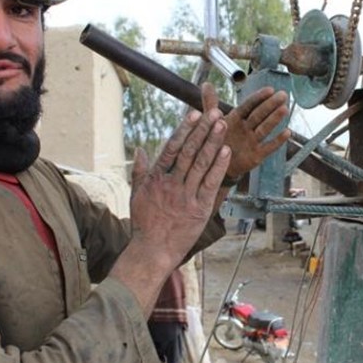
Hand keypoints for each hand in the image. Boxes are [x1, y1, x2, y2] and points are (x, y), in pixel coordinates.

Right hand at [127, 98, 229, 267]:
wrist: (152, 251)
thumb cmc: (144, 223)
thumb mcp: (136, 195)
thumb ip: (139, 171)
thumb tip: (140, 149)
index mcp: (156, 178)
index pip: (172, 148)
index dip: (184, 129)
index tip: (193, 113)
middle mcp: (171, 184)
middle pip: (189, 151)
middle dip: (203, 130)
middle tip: (214, 111)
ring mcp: (186, 196)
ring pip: (201, 164)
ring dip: (213, 142)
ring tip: (222, 124)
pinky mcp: (199, 209)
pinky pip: (211, 184)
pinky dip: (219, 167)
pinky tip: (226, 151)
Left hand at [214, 86, 291, 178]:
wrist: (216, 165)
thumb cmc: (215, 140)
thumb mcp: (211, 122)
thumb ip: (210, 103)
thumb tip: (206, 83)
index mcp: (236, 118)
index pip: (249, 105)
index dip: (258, 97)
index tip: (270, 90)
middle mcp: (246, 127)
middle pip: (260, 114)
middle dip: (271, 105)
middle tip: (283, 95)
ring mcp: (252, 141)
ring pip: (265, 128)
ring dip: (275, 119)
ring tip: (285, 109)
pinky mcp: (256, 155)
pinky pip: (268, 147)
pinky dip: (278, 141)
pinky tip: (287, 133)